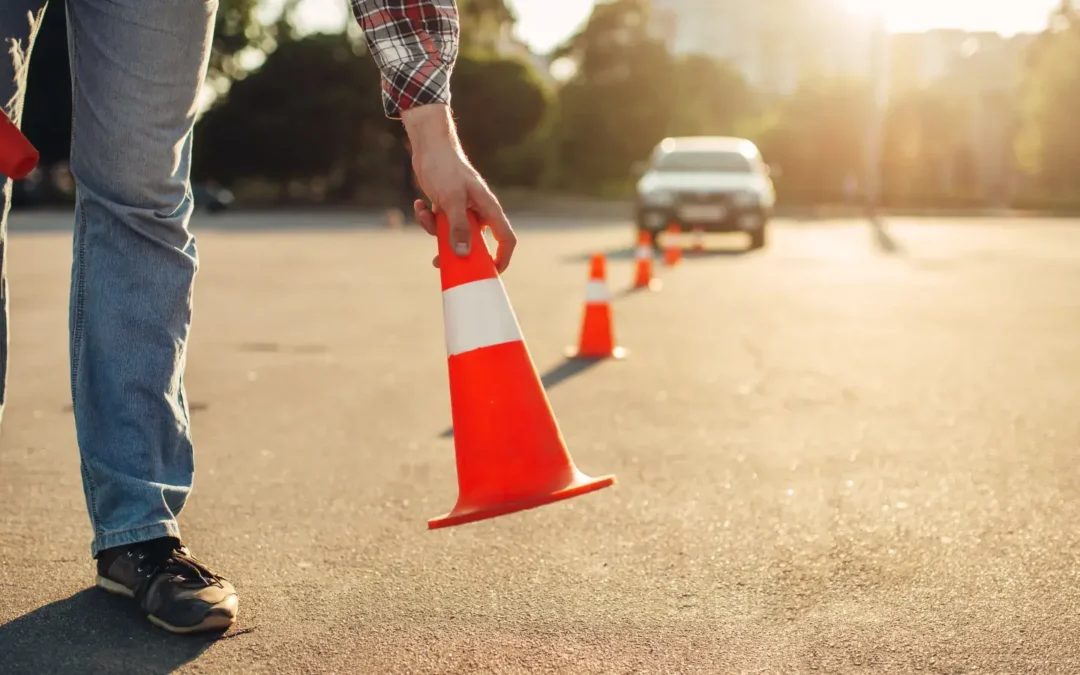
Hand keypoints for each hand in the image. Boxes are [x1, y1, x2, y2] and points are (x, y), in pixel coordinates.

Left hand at [402, 104, 515, 272]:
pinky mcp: (447, 207)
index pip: (506, 238)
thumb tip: (462, 254)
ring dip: (435, 231)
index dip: (502, 257)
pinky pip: (439, 224)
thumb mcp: (451, 199)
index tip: (492, 273)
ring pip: (453, 235)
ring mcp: (462, 210)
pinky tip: (420, 204)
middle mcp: (478, 211)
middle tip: (439, 261)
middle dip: (456, 251)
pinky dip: (427, 218)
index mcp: (488, 208)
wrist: (429, 147)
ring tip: (425, 213)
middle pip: (475, 242)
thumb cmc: (445, 168)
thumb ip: (458, 227)